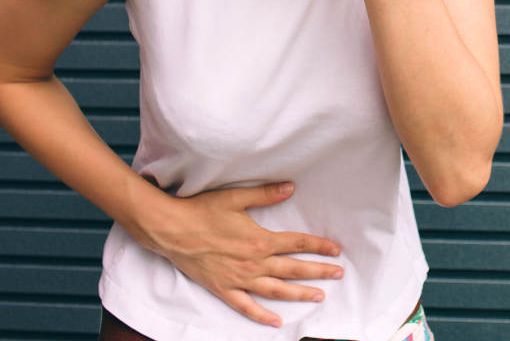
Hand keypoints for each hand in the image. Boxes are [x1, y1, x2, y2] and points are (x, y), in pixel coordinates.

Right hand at [143, 181, 342, 327]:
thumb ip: (266, 194)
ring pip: (276, 290)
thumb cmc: (202, 211)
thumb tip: (291, 187)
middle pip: (293, 269)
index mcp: (260, 240)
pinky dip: (262, 316)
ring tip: (319, 297)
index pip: (297, 244)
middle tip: (339, 274)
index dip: (319, 246)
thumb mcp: (236, 198)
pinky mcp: (223, 289)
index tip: (336, 250)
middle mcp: (253, 263)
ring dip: (300, 294)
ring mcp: (239, 279)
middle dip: (319, 272)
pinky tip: (277, 322)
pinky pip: (246, 307)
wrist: (171, 230)